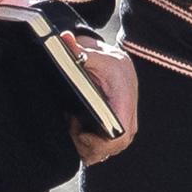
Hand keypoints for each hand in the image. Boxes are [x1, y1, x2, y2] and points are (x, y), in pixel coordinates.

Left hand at [60, 32, 137, 165]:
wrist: (118, 66)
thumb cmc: (109, 62)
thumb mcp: (95, 54)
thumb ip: (78, 50)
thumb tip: (64, 39)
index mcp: (124, 103)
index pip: (119, 136)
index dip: (99, 143)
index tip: (80, 132)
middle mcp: (127, 120)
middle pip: (111, 149)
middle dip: (88, 146)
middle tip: (71, 127)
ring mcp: (122, 128)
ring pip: (105, 151)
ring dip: (86, 145)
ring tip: (73, 124)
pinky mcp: (115, 133)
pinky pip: (102, 148)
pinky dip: (87, 144)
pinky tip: (76, 128)